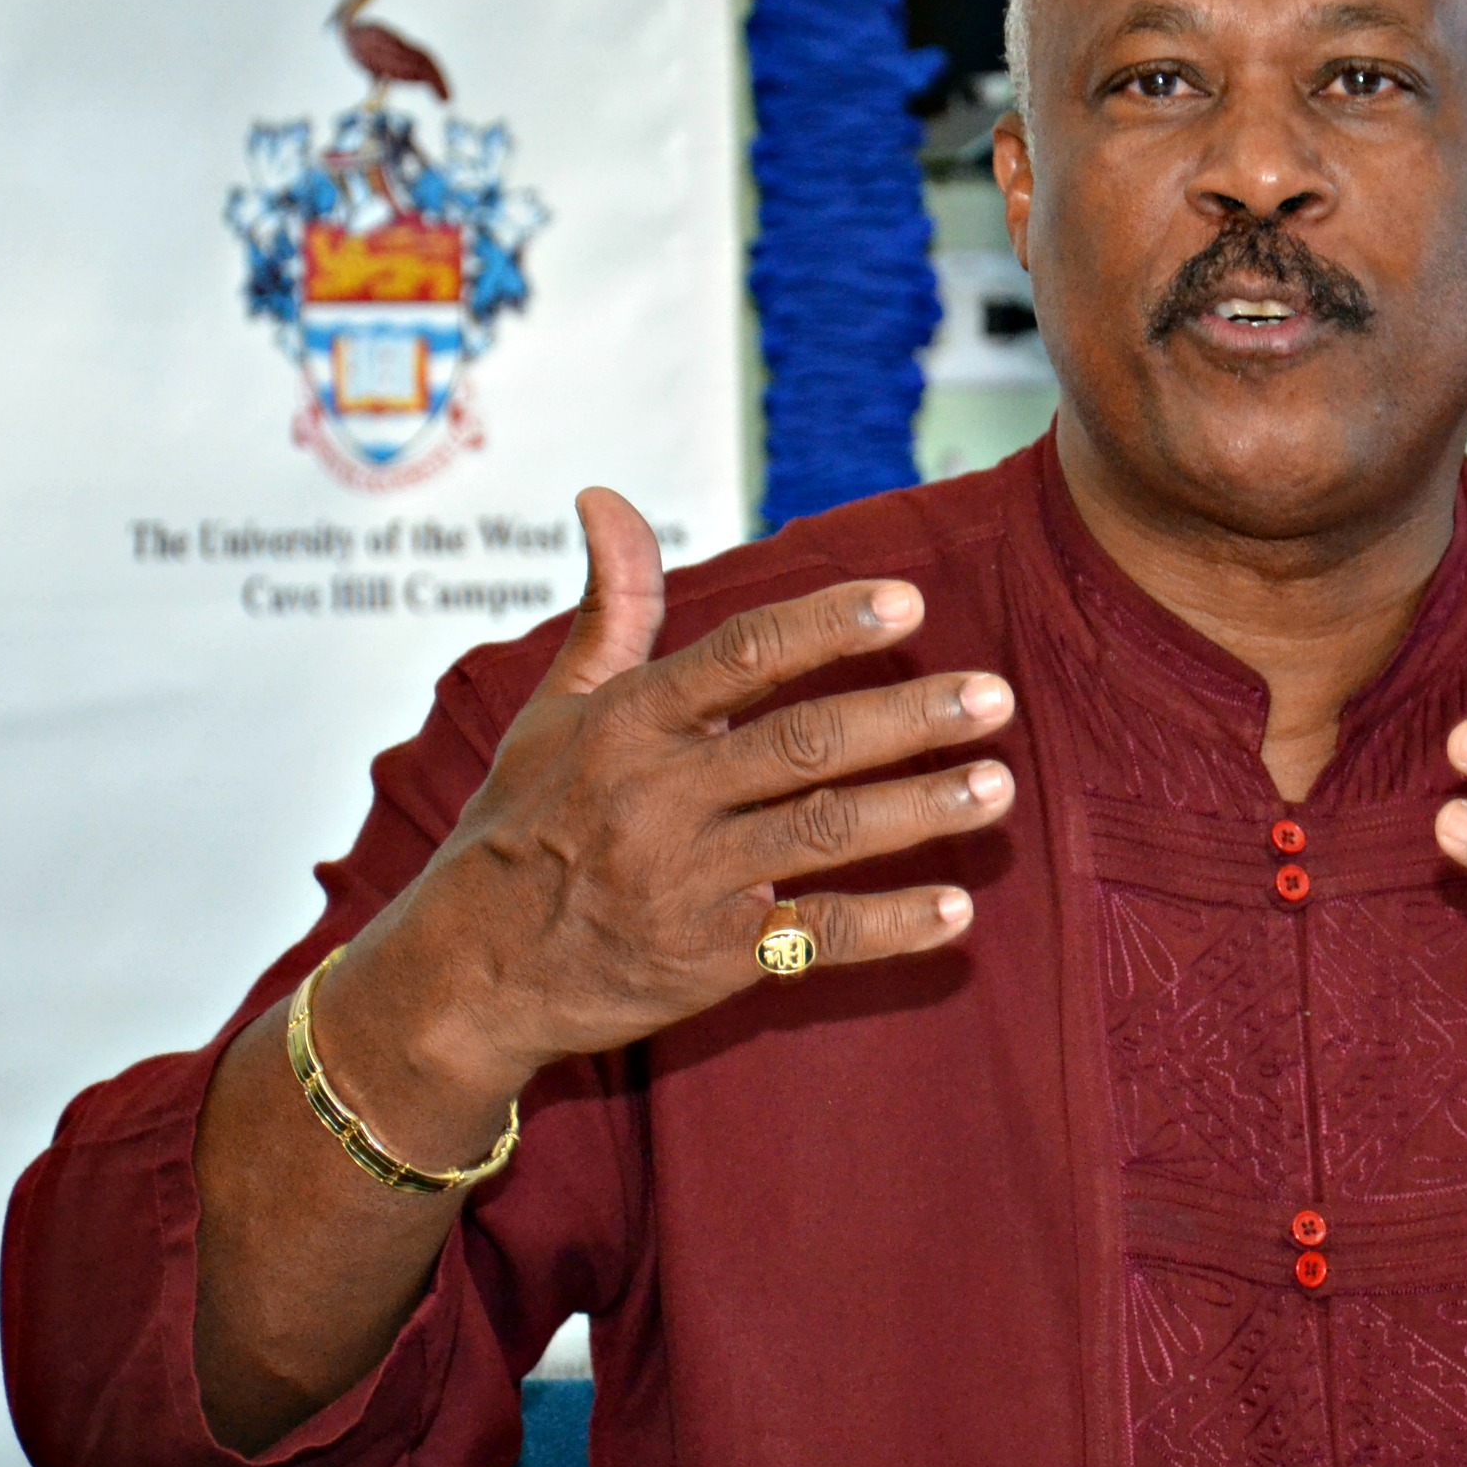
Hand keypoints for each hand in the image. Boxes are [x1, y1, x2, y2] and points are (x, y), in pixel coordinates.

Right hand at [325, 487, 1018, 1152]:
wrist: (469, 971)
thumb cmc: (525, 821)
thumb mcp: (555, 707)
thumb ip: (612, 605)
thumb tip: (606, 495)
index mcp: (628, 723)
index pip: (742, 655)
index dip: (828, 626)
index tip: (908, 603)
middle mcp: (658, 797)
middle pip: (802, 745)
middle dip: (905, 718)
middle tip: (994, 696)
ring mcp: (686, 881)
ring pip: (823, 835)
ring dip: (919, 809)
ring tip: (997, 785)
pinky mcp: (707, 961)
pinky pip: (814, 939)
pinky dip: (889, 927)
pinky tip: (956, 909)